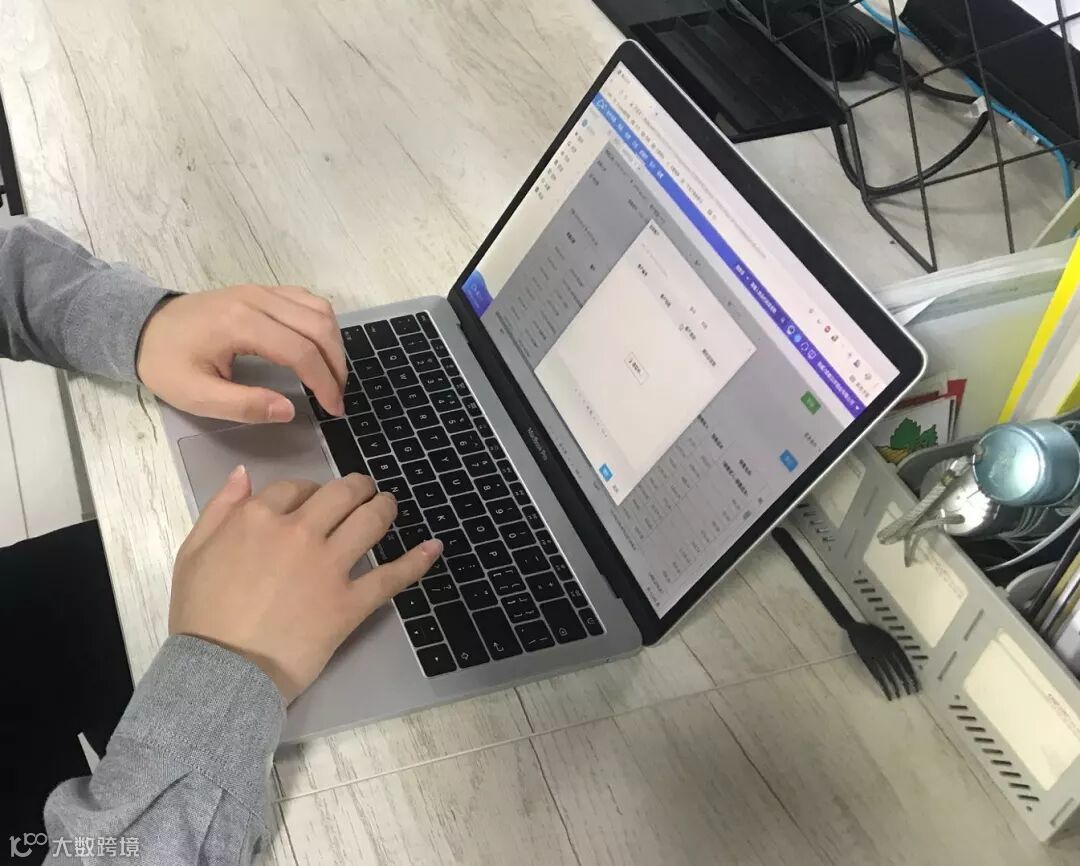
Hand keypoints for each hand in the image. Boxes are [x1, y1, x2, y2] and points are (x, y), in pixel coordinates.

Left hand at [137, 284, 347, 422]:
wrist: (143, 326)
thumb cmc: (167, 363)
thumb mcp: (196, 396)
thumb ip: (244, 405)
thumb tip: (288, 410)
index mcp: (240, 324)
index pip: (300, 351)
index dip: (324, 382)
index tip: (333, 409)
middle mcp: (257, 299)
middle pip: (318, 326)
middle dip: (336, 365)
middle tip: (337, 397)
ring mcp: (262, 290)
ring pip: (320, 309)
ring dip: (334, 344)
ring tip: (331, 375)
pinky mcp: (263, 291)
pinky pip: (307, 301)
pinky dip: (323, 326)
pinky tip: (319, 349)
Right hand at [168, 466, 441, 702]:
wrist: (219, 672)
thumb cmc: (201, 616)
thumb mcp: (192, 553)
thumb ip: (219, 508)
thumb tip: (244, 474)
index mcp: (259, 518)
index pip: (296, 487)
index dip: (309, 492)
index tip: (314, 503)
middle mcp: (299, 533)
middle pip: (341, 494)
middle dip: (357, 487)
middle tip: (365, 491)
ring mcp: (328, 566)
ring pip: (370, 522)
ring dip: (384, 508)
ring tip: (389, 505)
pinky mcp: (349, 602)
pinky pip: (390, 576)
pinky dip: (416, 560)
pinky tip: (433, 547)